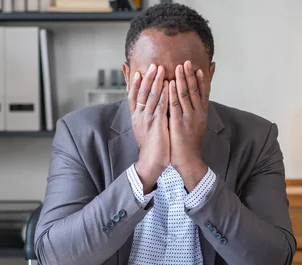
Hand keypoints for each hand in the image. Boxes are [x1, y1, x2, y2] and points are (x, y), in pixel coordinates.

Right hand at [128, 64, 169, 193]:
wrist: (151, 162)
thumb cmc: (150, 146)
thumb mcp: (144, 129)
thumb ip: (145, 117)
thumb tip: (147, 108)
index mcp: (136, 117)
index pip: (132, 96)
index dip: (134, 84)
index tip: (138, 72)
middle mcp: (140, 116)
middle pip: (141, 93)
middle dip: (147, 78)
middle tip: (152, 65)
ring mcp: (147, 120)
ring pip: (151, 96)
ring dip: (156, 82)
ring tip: (160, 69)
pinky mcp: (157, 124)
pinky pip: (161, 106)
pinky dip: (164, 94)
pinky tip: (169, 86)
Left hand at [169, 60, 208, 190]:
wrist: (189, 161)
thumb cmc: (189, 144)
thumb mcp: (195, 127)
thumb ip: (194, 114)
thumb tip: (193, 104)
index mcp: (202, 114)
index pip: (203, 93)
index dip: (200, 80)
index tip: (197, 68)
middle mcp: (197, 114)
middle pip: (194, 90)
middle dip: (190, 75)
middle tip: (186, 62)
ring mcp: (188, 118)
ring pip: (185, 95)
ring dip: (182, 80)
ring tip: (179, 67)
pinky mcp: (179, 123)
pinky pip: (175, 105)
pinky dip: (173, 93)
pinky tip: (170, 84)